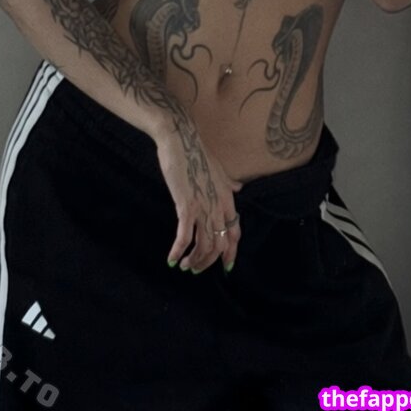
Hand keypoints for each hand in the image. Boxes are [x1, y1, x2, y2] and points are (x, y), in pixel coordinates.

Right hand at [156, 123, 242, 273]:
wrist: (181, 141)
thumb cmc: (197, 153)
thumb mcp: (219, 169)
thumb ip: (229, 183)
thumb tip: (239, 187)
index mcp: (228, 198)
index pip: (235, 233)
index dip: (231, 252)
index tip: (226, 266)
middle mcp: (219, 206)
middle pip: (220, 245)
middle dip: (209, 262)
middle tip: (196, 269)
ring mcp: (203, 207)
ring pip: (204, 245)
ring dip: (194, 260)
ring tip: (184, 265)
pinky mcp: (186, 207)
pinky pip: (185, 237)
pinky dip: (178, 251)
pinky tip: (171, 259)